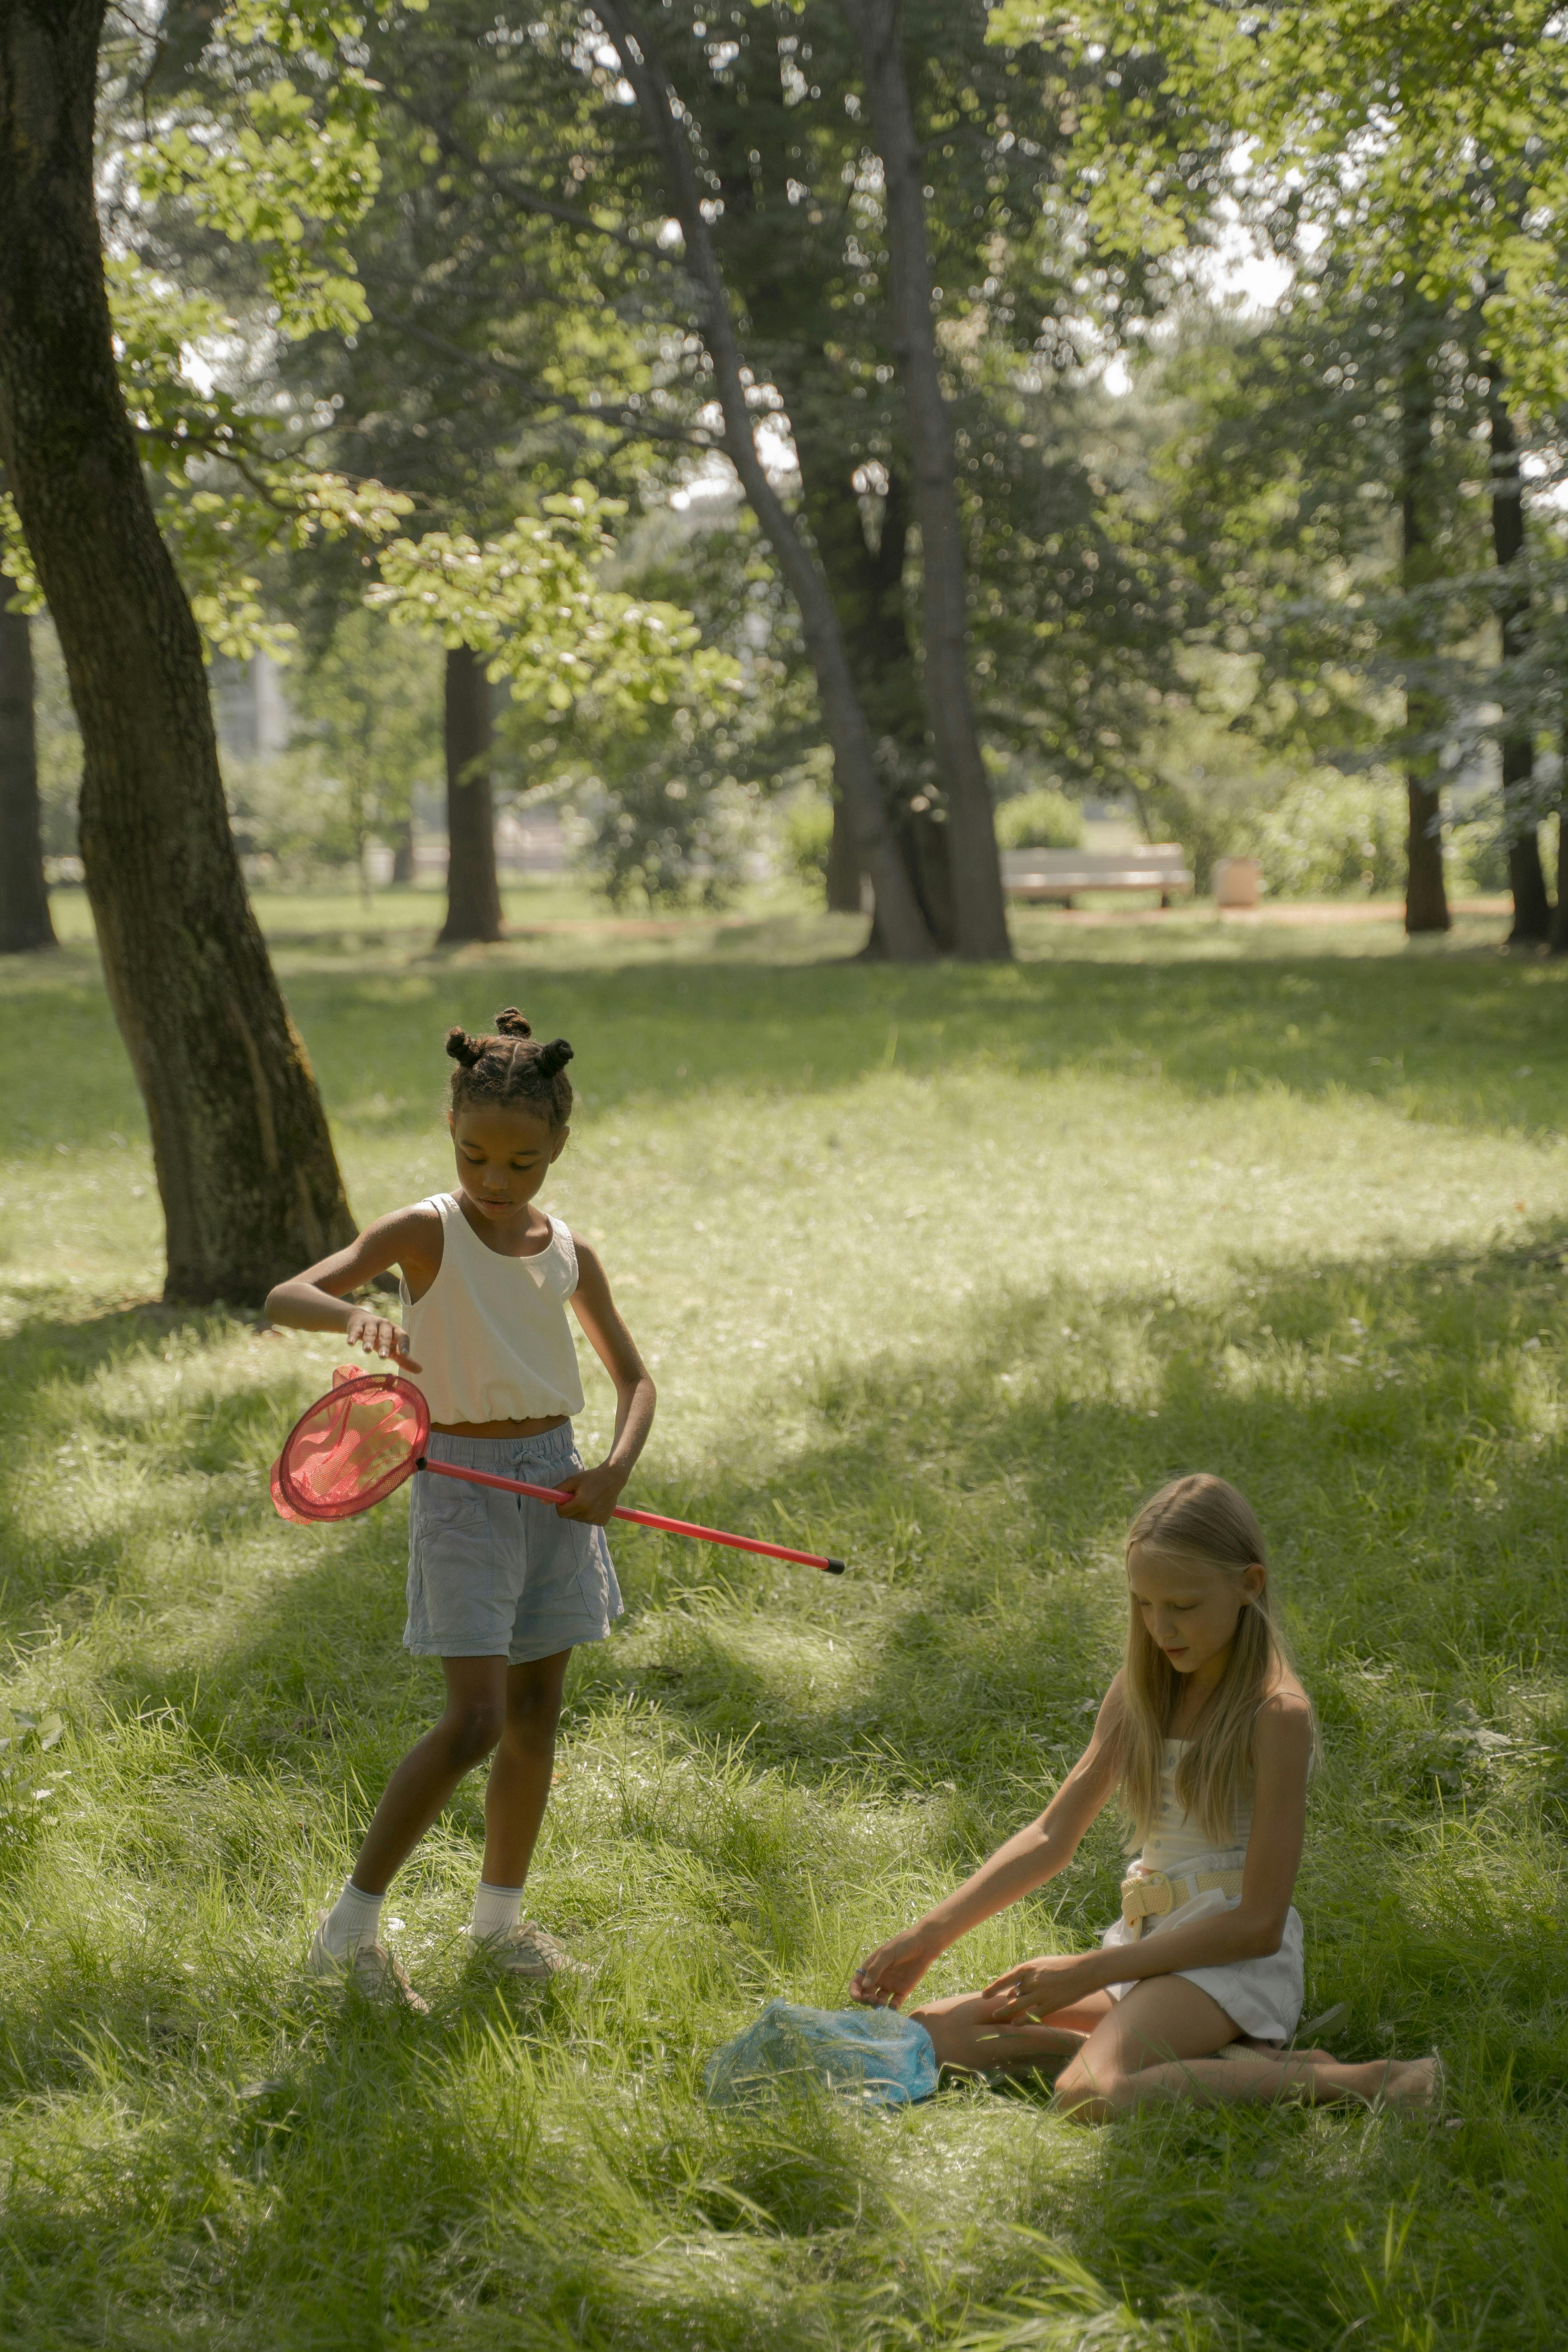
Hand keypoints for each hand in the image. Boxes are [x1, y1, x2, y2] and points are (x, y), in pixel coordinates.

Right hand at [344, 1307, 419, 1370]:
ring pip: (370, 1333)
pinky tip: (350, 1343)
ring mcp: (370, 1324)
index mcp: (396, 1331)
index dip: (404, 1345)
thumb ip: (403, 1359)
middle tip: (383, 1357)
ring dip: (369, 1341)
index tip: (406, 1355)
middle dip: (385, 1345)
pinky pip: (355, 1330)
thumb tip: (420, 1371)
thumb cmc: (380, 1338)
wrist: (360, 1321)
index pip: (403, 1336)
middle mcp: (385, 1325)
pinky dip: (353, 1336)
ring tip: (367, 1351)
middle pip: (386, 1336)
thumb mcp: (392, 1348)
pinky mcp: (357, 1325)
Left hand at [553, 1462, 626, 1523]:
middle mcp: (589, 1514)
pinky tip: (596, 1504)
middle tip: (579, 1495)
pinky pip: (588, 1520)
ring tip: (589, 1498)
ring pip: (578, 1519)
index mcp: (581, 1504)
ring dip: (580, 1510)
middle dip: (570, 1507)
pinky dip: (589, 1514)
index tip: (566, 1497)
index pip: (561, 1513)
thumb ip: (557, 1491)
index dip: (561, 1505)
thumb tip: (542, 1502)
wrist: (613, 1479)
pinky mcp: (602, 1522)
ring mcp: (597, 1519)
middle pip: (569, 1517)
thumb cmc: (590, 1478)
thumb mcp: (573, 1481)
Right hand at [850, 1922, 944, 2010]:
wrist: (924, 1945)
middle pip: (867, 1994)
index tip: (857, 1998)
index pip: (857, 1982)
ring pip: (879, 2001)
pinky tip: (893, 2005)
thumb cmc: (903, 1944)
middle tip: (872, 1999)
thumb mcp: (887, 1954)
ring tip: (881, 2004)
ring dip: (877, 2005)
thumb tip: (864, 1986)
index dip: (855, 1991)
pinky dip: (892, 2008)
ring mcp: (890, 1985)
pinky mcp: (902, 1991)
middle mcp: (879, 1978)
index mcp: (871, 1967)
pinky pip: (895, 2003)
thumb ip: (875, 1969)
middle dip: (866, 2000)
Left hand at [977, 1950, 1106, 2026]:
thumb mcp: (1041, 1965)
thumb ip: (1027, 1976)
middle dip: (1002, 2004)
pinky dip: (1022, 2020)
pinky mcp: (1051, 2005)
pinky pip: (1032, 2015)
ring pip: (1018, 2006)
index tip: (985, 1995)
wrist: (1084, 1971)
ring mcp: (1041, 1994)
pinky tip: (1015, 2024)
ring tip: (997, 2017)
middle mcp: (1032, 1981)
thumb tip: (1014, 1990)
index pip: (1006, 1979)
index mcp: (1029, 1967)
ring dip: (1006, 2012)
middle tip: (992, 2011)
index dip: (994, 1988)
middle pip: (1012, 1995)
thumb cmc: (1062, 1966)